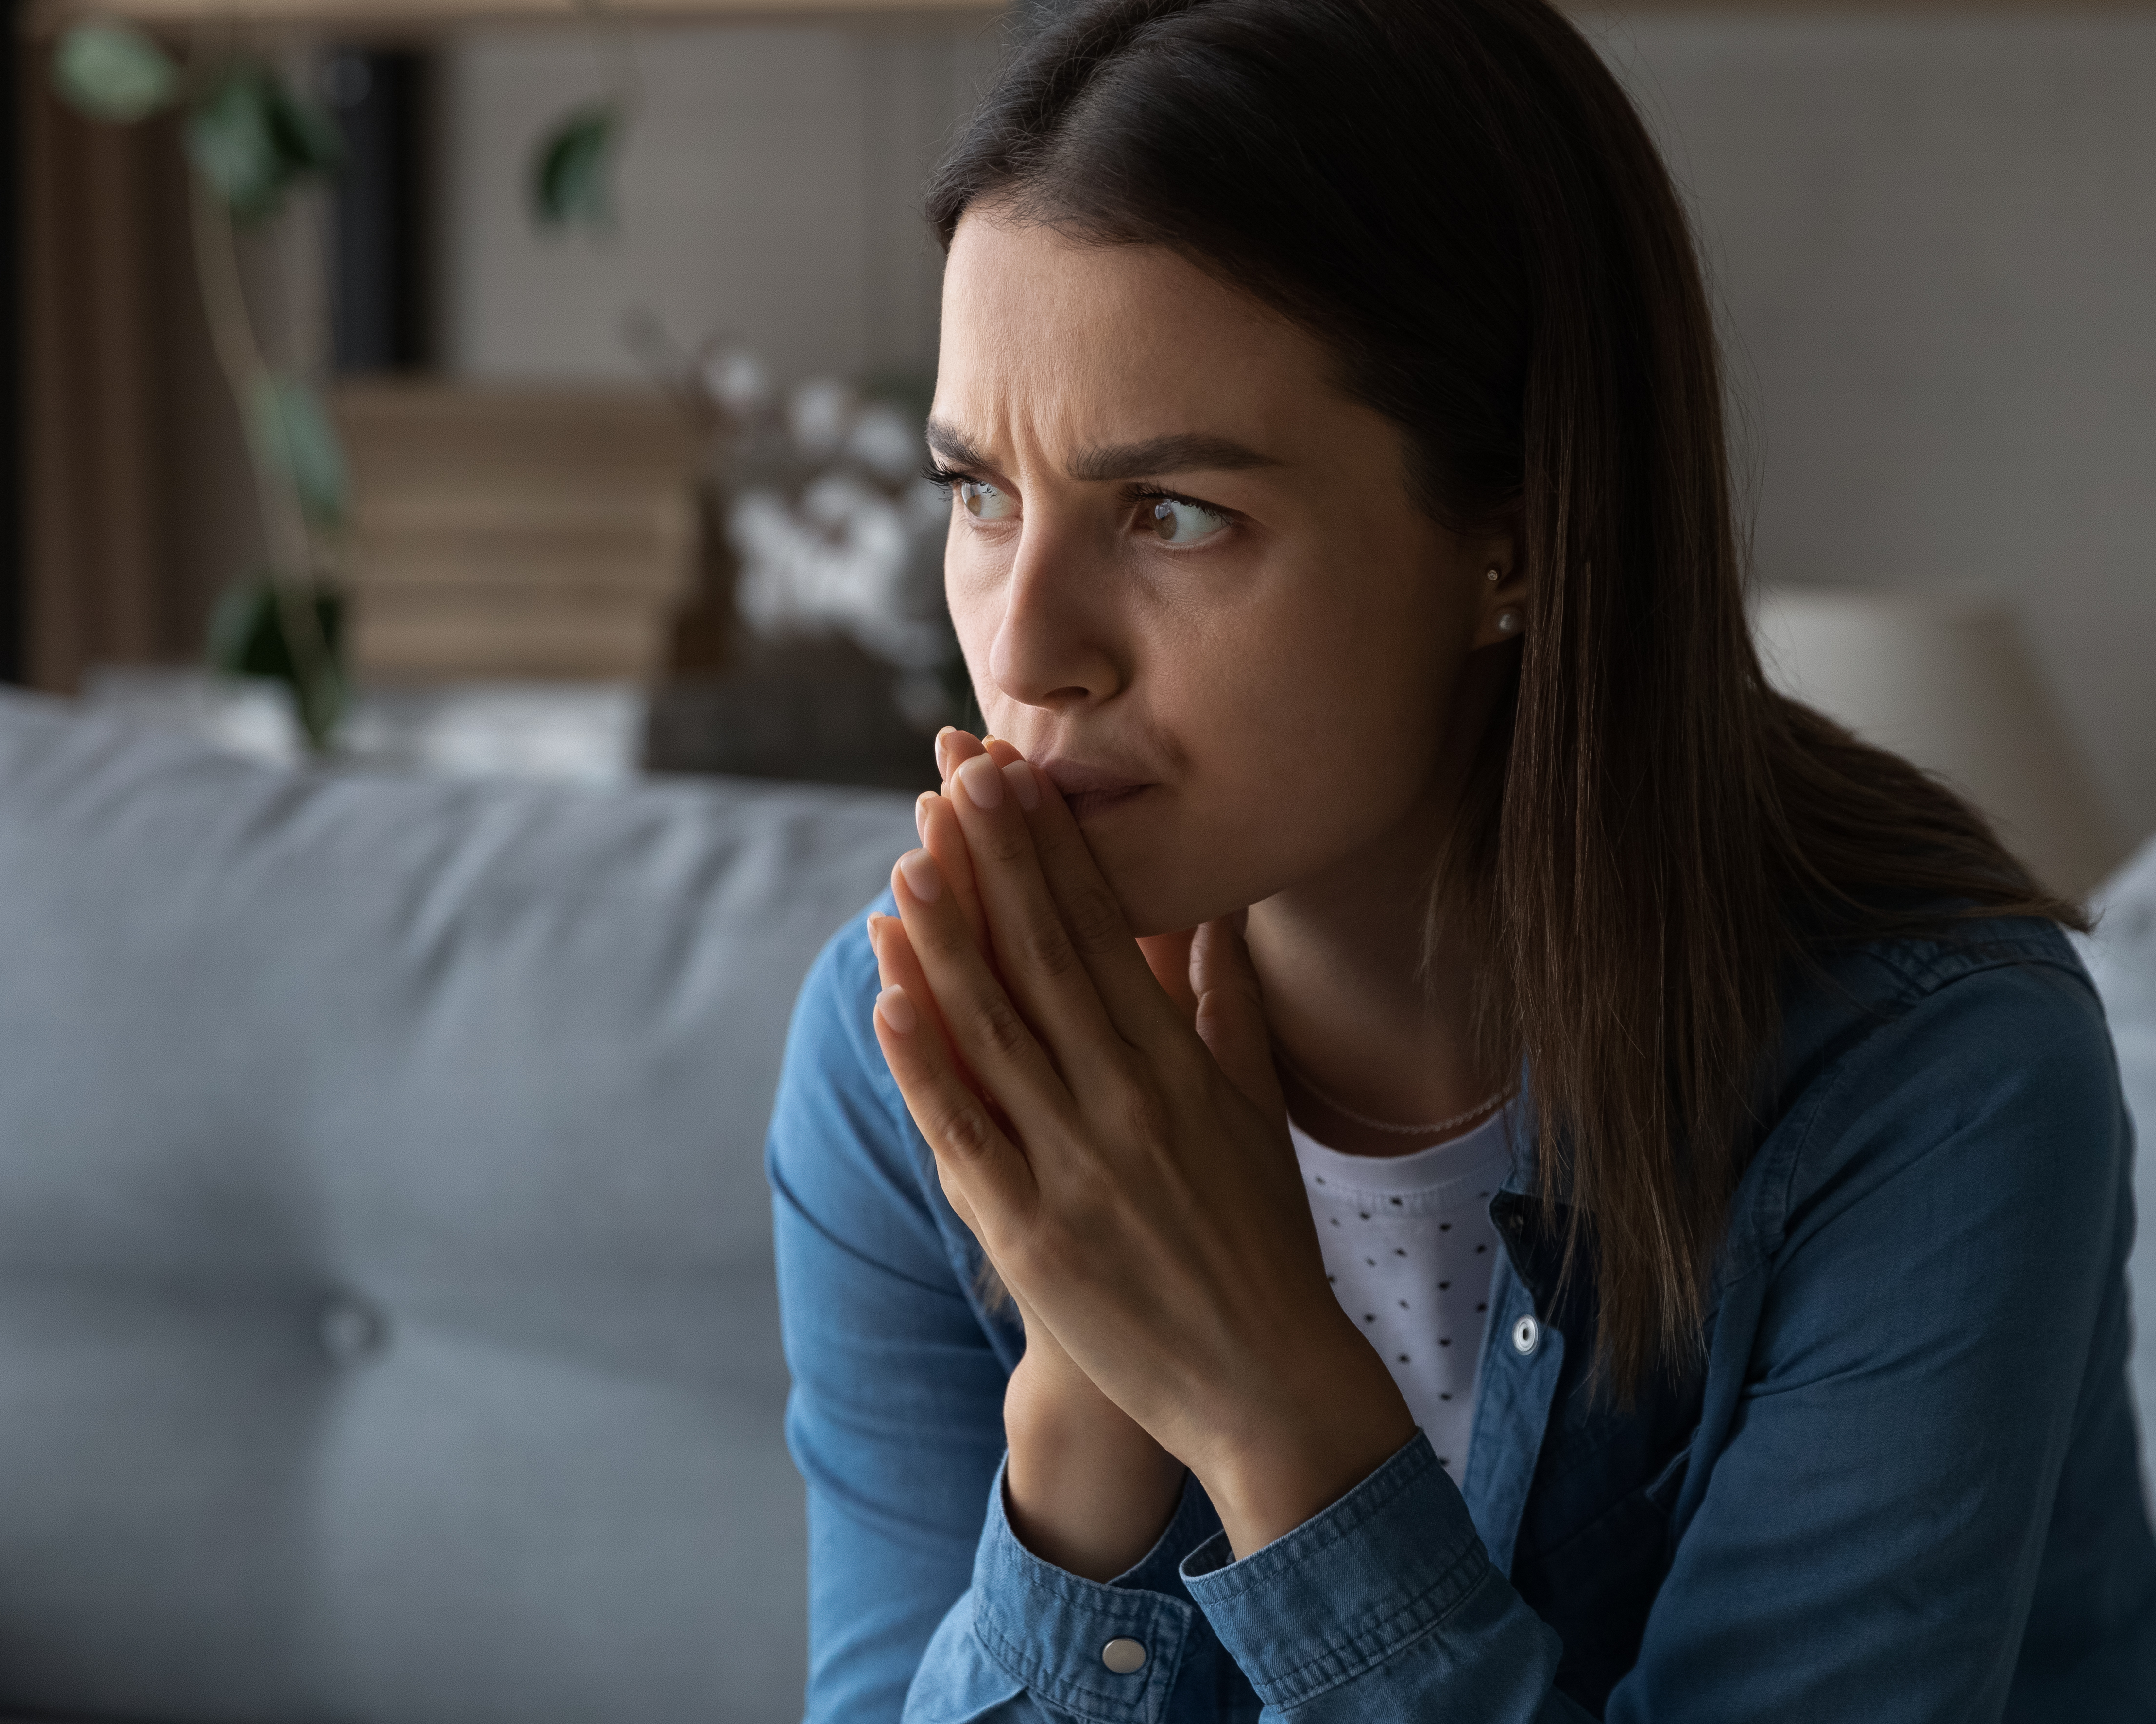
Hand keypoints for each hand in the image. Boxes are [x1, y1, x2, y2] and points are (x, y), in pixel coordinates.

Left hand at [871, 734, 1181, 1576]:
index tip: (1015, 776)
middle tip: (956, 775)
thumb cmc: (1265, 1238)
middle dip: (997, 862)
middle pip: (1048, 959)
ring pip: (996, 1032)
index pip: (1106, 933)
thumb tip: (1219, 913)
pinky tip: (890, 1000)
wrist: (1263, 1379)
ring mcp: (1075, 1168)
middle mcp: (1129, 1103)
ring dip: (946, 942)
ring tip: (907, 861)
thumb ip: (1230, 1006)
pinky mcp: (1030, 1234)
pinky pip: (966, 1133)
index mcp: (1182, 1065)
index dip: (1054, 850)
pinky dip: (924, 1063)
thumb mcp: (1260, 1108)